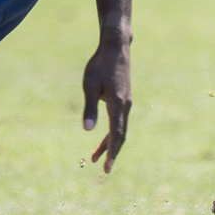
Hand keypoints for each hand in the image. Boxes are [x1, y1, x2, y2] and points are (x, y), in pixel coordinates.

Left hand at [81, 34, 131, 172]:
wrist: (116, 47)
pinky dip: (113, 131)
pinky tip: (103, 135)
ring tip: (96, 155)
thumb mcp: (90, 85)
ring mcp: (126, 102)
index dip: (112, 152)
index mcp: (118, 105)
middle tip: (103, 168)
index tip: (107, 167)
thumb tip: (88, 130)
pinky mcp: (124, 98)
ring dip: (110, 142)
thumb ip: (90, 108)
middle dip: (111, 152)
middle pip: (120, 135)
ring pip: (120, 128)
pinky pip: (120, 120)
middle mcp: (126, 106)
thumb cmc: (100, 64)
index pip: (117, 134)